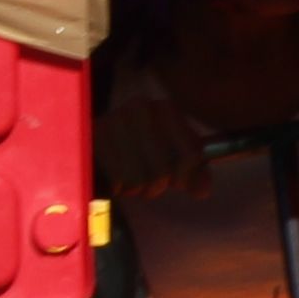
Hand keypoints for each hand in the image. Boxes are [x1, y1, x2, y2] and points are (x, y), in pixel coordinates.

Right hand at [93, 68, 211, 202]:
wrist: (97, 144)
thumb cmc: (141, 153)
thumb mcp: (173, 160)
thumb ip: (194, 175)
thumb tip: (203, 190)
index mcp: (166, 108)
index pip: (190, 155)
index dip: (185, 177)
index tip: (175, 181)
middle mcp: (141, 107)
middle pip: (163, 170)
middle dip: (156, 186)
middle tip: (146, 184)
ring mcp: (115, 119)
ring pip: (139, 177)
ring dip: (136, 188)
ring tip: (130, 181)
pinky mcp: (95, 137)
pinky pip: (117, 178)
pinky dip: (118, 187)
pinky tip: (115, 180)